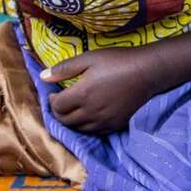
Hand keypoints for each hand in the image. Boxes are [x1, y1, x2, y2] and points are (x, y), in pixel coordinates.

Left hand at [42, 47, 157, 134]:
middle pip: (64, 121)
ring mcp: (104, 121)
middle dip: (58, 112)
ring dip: (70, 121)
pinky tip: (88, 115)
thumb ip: (64, 68)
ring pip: (78, 129)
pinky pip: (93, 132)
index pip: (57, 106)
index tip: (54, 92)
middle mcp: (91, 112)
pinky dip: (85, 126)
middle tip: (60, 102)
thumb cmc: (118, 61)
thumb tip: (42, 77)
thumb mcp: (89, 58)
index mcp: (82, 94)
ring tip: (72, 109)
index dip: (51, 100)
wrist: (148, 72)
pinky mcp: (114, 125)